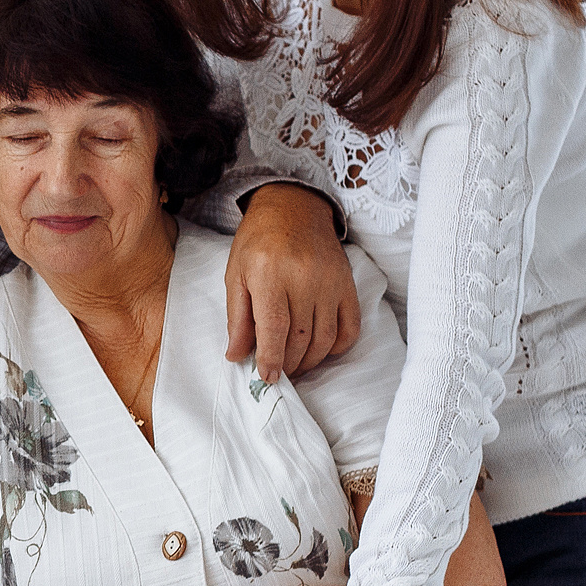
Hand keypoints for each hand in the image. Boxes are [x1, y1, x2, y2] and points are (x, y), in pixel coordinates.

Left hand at [225, 183, 359, 381]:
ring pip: (325, 338)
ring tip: (295, 366)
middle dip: (288, 364)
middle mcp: (304, 278)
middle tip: (277, 372)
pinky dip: (337, 346)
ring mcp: (330, 282)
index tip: (266, 376)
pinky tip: (321, 350)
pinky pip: (350, 326)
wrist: (293, 208)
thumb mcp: (236, 275)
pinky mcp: (347, 284)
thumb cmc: (258, 242)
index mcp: (270, 274)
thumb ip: (236, 318)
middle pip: (300, 338)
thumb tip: (236, 356)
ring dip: (310, 361)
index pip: (274, 328)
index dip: (270, 358)